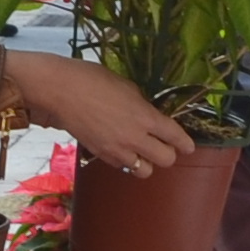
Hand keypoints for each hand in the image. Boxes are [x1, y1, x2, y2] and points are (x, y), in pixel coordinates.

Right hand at [5, 50, 190, 173]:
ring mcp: (117, 150)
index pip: (175, 137)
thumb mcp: (127, 86)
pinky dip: (126, 161)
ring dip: (147, 162)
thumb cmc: (93, 80)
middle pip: (166, 160)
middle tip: (163, 145)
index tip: (189, 146)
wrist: (61, 91)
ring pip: (144, 171)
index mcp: (146, 116)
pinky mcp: (101, 155)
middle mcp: (135, 138)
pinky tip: (121, 148)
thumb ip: (142, 104)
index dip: (185, 143)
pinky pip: (122, 167)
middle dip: (168, 154)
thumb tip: (148, 114)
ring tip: (141, 151)